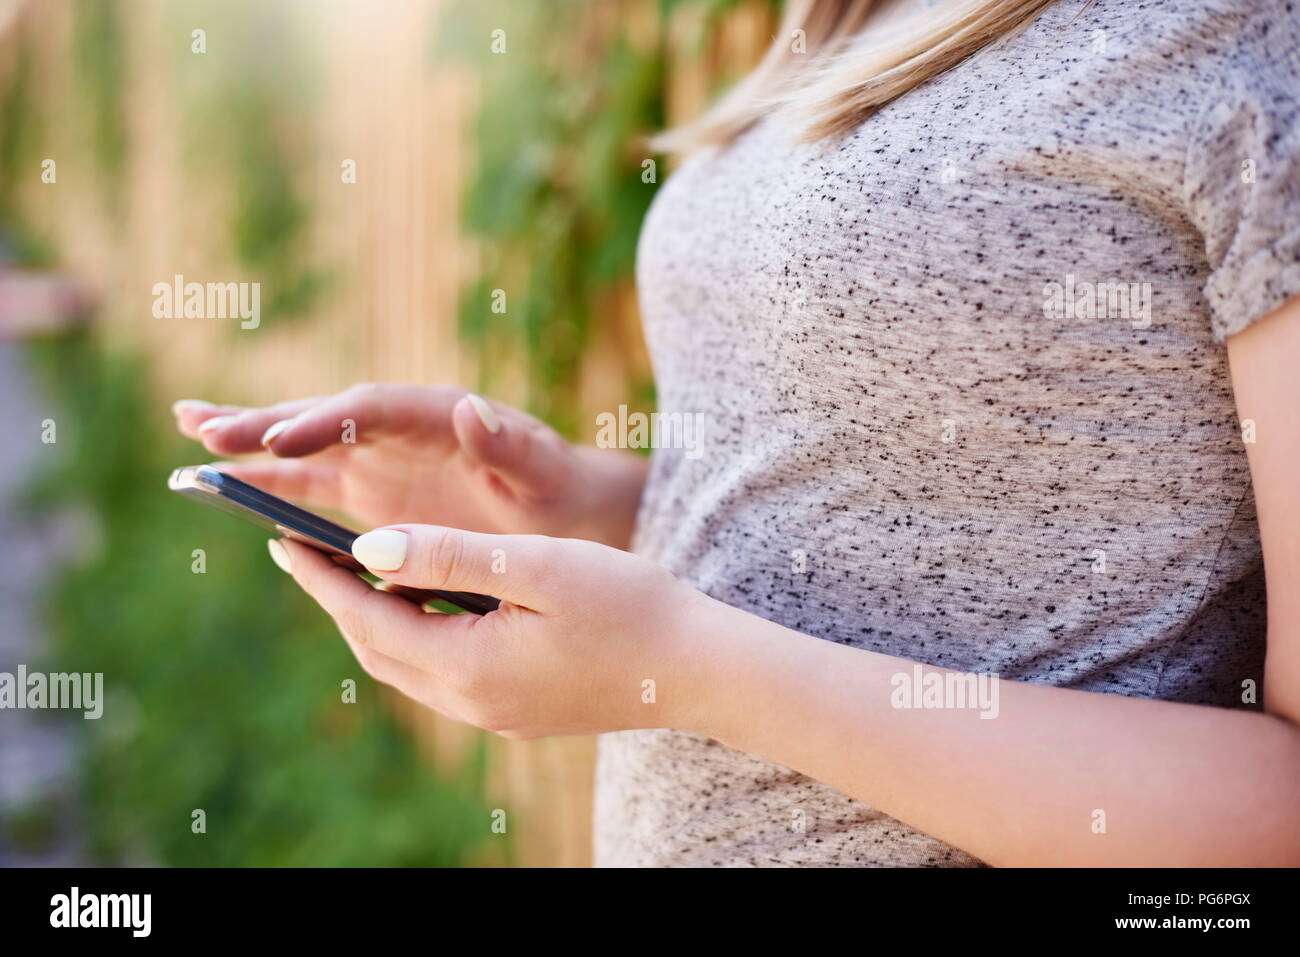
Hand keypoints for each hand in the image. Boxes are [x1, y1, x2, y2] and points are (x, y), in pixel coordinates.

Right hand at [172, 384, 645, 546]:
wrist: (563, 508)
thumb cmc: (557, 486)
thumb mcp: (542, 468)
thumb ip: (510, 443)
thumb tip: (473, 409)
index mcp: (434, 413)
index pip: (367, 410)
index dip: (320, 422)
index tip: (274, 437)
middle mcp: (396, 429)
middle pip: (321, 419)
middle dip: (264, 423)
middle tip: (203, 428)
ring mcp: (378, 459)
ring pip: (302, 447)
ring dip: (249, 443)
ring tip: (190, 433)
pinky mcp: (369, 491)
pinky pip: (309, 483)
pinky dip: (267, 480)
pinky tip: (223, 480)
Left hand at [271, 525, 714, 737]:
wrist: (698, 671)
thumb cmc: (629, 605)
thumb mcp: (537, 565)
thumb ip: (449, 556)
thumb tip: (368, 547)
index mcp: (469, 665)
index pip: (367, 616)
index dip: (320, 577)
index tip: (280, 539)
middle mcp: (471, 702)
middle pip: (377, 648)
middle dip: (337, 599)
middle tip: (304, 551)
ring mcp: (495, 714)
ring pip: (408, 664)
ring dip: (376, 619)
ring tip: (356, 570)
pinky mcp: (518, 712)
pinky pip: (443, 674)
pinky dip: (418, 635)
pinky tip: (427, 605)